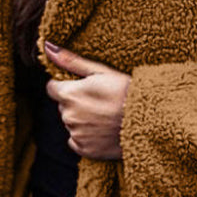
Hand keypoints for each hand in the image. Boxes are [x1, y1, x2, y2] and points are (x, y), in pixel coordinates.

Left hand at [44, 41, 130, 160]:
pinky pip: (76, 141)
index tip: (83, 87)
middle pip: (63, 106)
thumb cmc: (127, 92)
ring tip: (104, 116)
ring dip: (81, 120)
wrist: (148, 121)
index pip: (52, 88)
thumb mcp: (102, 71)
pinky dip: (86, 136)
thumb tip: (47, 46)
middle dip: (75, 103)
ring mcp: (76, 134)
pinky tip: (102, 130)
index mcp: (69, 94)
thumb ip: (71, 61)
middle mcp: (68, 115)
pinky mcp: (84, 150)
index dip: (67, 86)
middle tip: (99, 101)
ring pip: (71, 123)